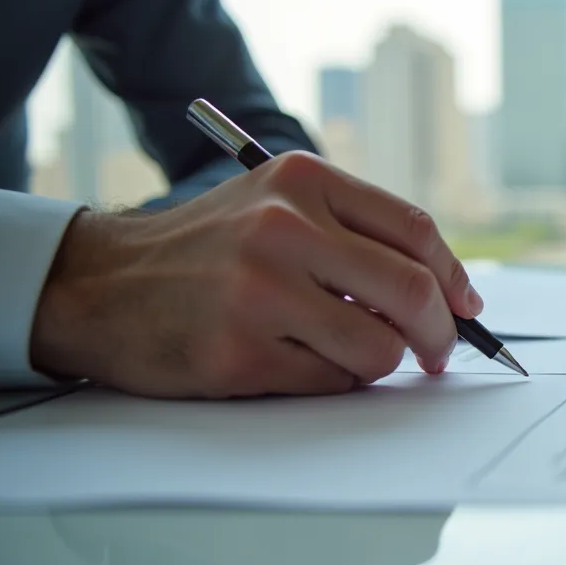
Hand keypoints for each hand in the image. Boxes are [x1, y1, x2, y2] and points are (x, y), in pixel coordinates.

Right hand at [29, 151, 479, 397]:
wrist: (99, 285)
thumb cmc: (206, 251)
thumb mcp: (276, 206)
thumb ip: (355, 234)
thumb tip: (450, 293)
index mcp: (302, 183)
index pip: (415, 231)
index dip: (454, 277)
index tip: (466, 307)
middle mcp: (283, 228)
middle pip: (412, 291)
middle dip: (441, 334)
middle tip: (439, 353)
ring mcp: (258, 291)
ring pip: (379, 348)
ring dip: (380, 363)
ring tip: (347, 352)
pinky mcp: (238, 352)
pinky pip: (332, 382)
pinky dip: (334, 381)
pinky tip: (296, 361)